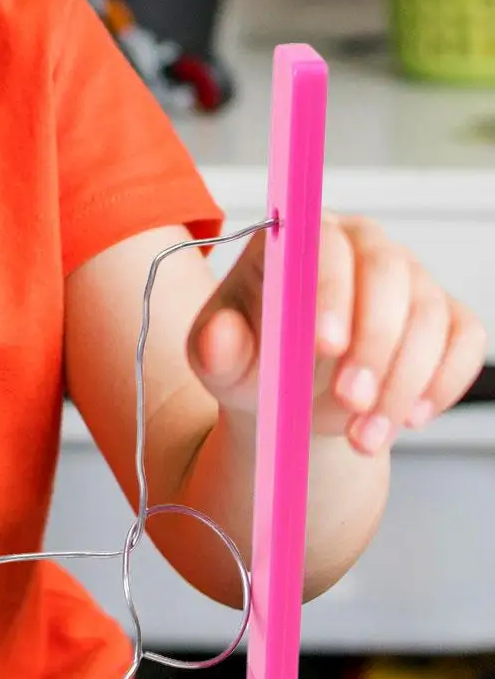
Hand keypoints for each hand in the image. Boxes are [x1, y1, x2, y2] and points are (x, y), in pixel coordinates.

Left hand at [187, 214, 485, 454]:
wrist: (287, 395)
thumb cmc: (251, 362)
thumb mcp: (219, 362)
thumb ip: (214, 350)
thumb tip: (218, 337)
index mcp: (299, 241)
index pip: (323, 247)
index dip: (330, 291)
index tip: (324, 346)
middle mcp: (362, 247)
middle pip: (388, 275)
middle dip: (373, 343)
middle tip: (350, 403)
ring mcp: (410, 279)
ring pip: (428, 315)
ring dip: (402, 382)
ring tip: (363, 437)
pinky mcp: (444, 316)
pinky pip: (464, 339)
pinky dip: (444, 381)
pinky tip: (411, 418)